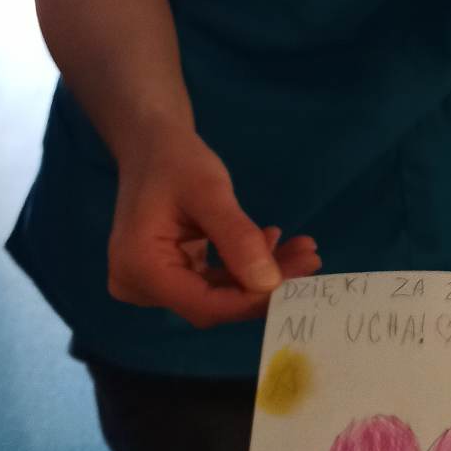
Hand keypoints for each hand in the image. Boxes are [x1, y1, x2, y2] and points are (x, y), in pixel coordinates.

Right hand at [109, 121, 319, 327]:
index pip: (204, 305)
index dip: (252, 301)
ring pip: (220, 294)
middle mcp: (141, 286)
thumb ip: (236, 237)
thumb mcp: (209, 191)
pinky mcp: (171, 275)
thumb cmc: (175, 160)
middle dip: (264, 285)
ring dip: (262, 274)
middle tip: (310, 260)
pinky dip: (246, 266)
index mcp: (140, 269)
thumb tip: (269, 283)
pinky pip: (214, 281)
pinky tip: (274, 243)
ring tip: (304, 250)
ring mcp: (153, 284)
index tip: (297, 282)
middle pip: (214, 303)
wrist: (152, 145)